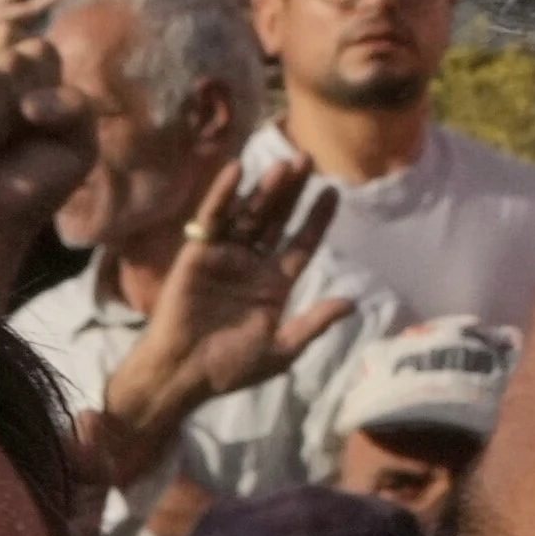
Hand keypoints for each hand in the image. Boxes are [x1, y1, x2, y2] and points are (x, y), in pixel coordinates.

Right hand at [112, 142, 349, 423]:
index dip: (317, 219)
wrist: (181, 375)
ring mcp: (224, 258)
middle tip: (307, 159)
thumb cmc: (228, 369)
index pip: (302, 243)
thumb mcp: (281, 350)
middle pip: (276, 219)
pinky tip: (238, 171)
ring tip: (285, 165)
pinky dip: (223, 195)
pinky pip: (211, 219)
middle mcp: (250, 265)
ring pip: (248, 215)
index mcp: (273, 285)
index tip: (333, 192)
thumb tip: (353, 304)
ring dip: (265, 189)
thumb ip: (314, 324)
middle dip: (292, 192)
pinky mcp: (196, 255)